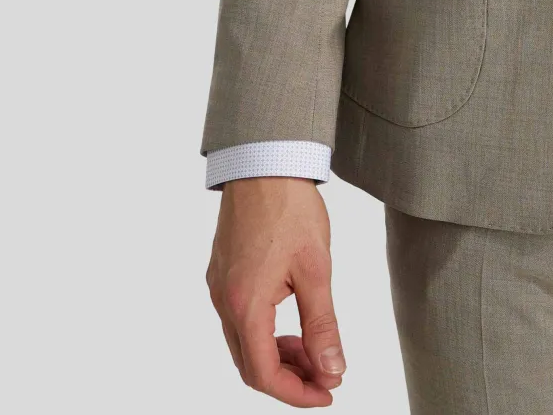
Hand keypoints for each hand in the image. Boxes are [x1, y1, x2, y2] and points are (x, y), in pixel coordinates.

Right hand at [207, 177, 344, 405]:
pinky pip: (239, 319)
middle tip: (326, 376)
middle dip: (289, 378)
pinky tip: (292, 323)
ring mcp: (219, 287)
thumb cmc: (290, 208)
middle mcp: (223, 302)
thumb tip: (333, 368)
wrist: (264, 161)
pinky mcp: (222, 273)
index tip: (327, 392)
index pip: (264, 374)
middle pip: (250, 364)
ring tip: (314, 350)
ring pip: (244, 343)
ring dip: (278, 355)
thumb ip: (323, 324)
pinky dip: (266, 332)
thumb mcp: (315, 268)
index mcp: (244, 306)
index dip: (296, 393)